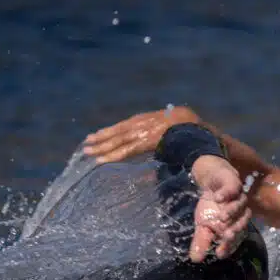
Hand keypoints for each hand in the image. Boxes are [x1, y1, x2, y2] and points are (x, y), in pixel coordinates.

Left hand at [83, 106, 200, 163]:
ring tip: (87, 152)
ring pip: (117, 141)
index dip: (111, 131)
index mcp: (146, 119)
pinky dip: (112, 156)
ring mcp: (141, 132)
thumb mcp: (174, 125)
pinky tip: (100, 160)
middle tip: (86, 143)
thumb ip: (165, 131)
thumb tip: (164, 141)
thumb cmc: (189, 126)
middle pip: (117, 132)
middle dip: (101, 138)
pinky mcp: (144, 142)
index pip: (124, 126)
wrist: (192, 123)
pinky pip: (125, 151)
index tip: (98, 135)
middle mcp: (140, 124)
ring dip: (101, 147)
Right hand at [189, 155, 251, 261]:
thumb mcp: (202, 225)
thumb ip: (201, 241)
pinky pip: (232, 189)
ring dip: (231, 212)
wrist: (210, 180)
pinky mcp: (234, 184)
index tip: (220, 253)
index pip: (234, 238)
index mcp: (233, 226)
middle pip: (241, 223)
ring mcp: (238, 198)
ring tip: (221, 217)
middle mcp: (240, 214)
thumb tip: (194, 259)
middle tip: (226, 235)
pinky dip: (226, 193)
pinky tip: (217, 198)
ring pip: (240, 206)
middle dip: (234, 230)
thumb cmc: (210, 206)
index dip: (228, 246)